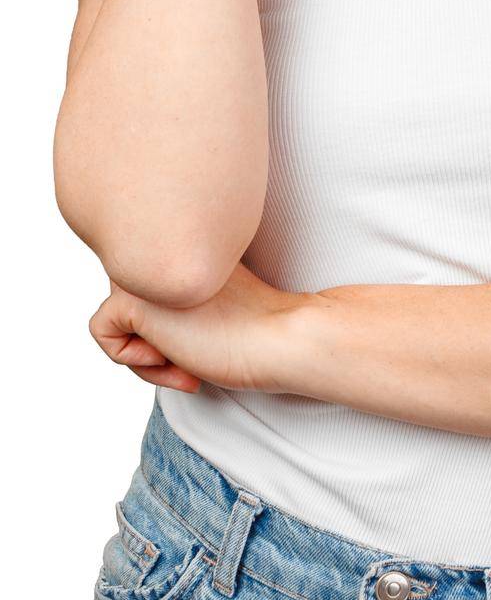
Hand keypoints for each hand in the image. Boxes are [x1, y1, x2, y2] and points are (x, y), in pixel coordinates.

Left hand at [88, 262, 306, 394]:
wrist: (278, 337)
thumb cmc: (253, 327)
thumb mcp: (205, 297)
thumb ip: (174, 288)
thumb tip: (135, 314)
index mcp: (182, 239)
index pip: (145, 276)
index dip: (165, 317)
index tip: (200, 337)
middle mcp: (159, 244)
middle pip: (126, 293)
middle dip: (151, 335)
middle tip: (188, 356)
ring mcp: (143, 269)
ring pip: (113, 312)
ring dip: (142, 350)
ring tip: (182, 360)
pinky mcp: (132, 298)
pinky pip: (102, 331)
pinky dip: (130, 358)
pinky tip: (171, 357)